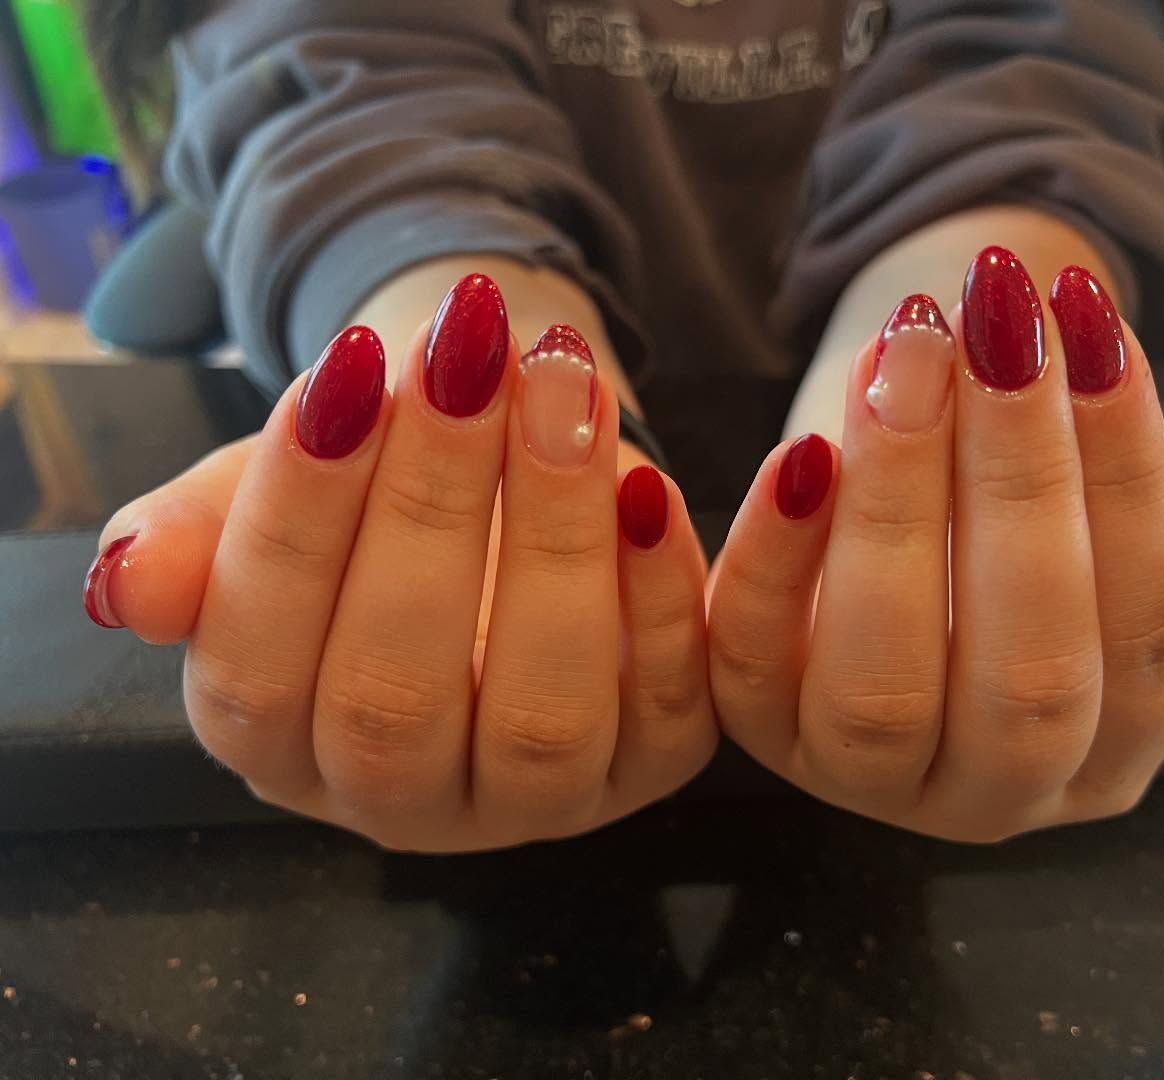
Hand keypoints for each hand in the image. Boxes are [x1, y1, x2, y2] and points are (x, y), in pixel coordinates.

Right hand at [85, 275, 714, 849]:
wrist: (501, 505)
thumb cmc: (368, 505)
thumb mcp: (262, 504)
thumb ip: (191, 541)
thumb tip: (128, 586)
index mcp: (278, 745)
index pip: (258, 670)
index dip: (296, 518)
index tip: (344, 372)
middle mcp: (401, 800)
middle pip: (397, 699)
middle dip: (429, 510)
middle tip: (461, 360)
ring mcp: (534, 801)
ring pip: (544, 716)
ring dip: (554, 539)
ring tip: (560, 389)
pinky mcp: (651, 766)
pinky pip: (667, 710)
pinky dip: (662, 597)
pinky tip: (647, 487)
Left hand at [707, 249, 1163, 841]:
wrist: (903, 528)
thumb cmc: (1027, 531)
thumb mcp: (1132, 539)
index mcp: (1106, 756)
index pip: (1145, 647)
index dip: (1128, 484)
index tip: (1096, 333)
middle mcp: (990, 793)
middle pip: (1022, 679)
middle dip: (1017, 487)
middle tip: (996, 331)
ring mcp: (862, 777)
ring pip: (880, 683)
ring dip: (895, 506)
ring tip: (910, 356)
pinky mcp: (755, 726)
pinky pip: (745, 663)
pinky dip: (772, 557)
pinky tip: (801, 450)